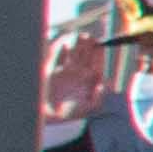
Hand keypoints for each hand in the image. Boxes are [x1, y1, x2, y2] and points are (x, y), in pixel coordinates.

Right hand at [39, 26, 103, 141]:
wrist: (48, 115)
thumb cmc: (69, 113)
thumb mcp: (88, 108)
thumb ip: (98, 98)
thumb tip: (104, 86)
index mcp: (88, 81)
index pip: (97, 65)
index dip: (100, 56)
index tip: (103, 47)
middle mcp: (79, 74)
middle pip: (87, 57)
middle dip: (91, 47)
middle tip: (94, 37)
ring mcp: (66, 71)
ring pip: (75, 54)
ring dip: (79, 45)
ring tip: (84, 36)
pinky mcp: (53, 71)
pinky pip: (59, 57)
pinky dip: (62, 50)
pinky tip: (66, 43)